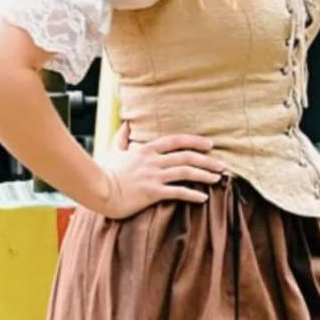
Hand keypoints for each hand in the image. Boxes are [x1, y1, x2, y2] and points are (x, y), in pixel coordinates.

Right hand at [95, 123, 225, 218]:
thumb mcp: (114, 150)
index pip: (176, 141)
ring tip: (217, 179)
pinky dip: (192, 195)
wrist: (97, 189)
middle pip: (186, 156)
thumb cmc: (105, 171)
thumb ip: (122, 136)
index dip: (195, 141)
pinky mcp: (153, 192)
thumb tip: (126, 122)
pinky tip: (203, 198)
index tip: (210, 145)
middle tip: (221, 164)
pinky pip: (177, 192)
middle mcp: (153, 161)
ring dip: (204, 175)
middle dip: (207, 160)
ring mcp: (154, 176)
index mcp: (147, 150)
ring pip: (186, 172)